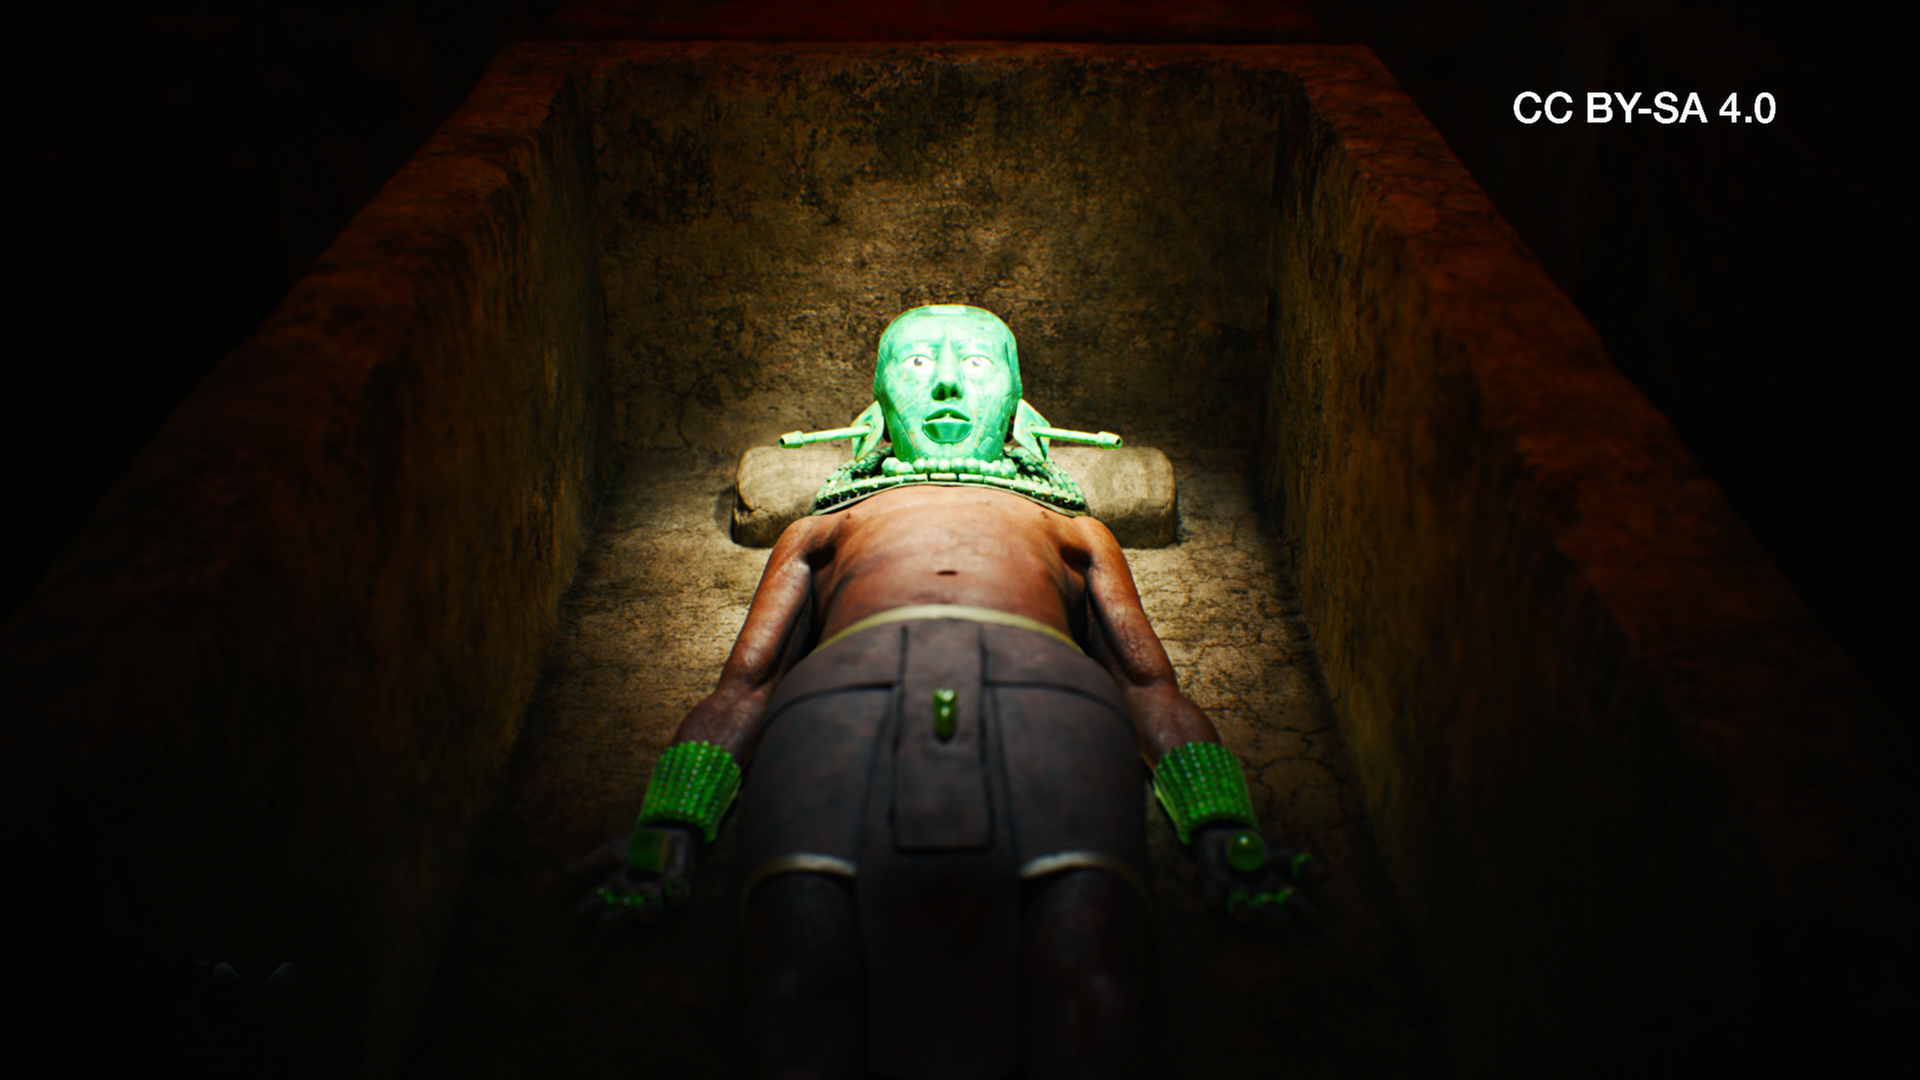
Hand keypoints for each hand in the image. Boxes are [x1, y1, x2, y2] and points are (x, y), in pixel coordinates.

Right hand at [566, 823, 698, 928]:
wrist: (664, 833)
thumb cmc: (634, 846)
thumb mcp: (611, 851)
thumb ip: (592, 863)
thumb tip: (566, 873)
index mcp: (616, 891)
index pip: (600, 903)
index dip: (590, 908)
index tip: (578, 911)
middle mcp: (635, 898)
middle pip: (624, 913)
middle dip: (617, 916)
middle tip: (605, 920)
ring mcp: (657, 895)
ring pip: (652, 909)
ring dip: (647, 911)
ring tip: (642, 909)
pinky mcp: (678, 886)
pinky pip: (679, 895)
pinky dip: (677, 895)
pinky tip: (674, 894)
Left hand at [1192, 824, 1328, 929]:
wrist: (1223, 836)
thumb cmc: (1256, 845)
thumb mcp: (1280, 851)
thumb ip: (1300, 864)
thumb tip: (1326, 877)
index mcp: (1277, 887)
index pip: (1290, 899)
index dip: (1299, 906)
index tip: (1311, 914)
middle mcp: (1257, 897)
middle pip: (1268, 909)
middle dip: (1274, 916)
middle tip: (1287, 923)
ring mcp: (1235, 895)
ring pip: (1242, 906)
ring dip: (1244, 911)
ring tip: (1244, 913)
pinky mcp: (1214, 890)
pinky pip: (1213, 893)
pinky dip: (1213, 895)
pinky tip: (1214, 900)